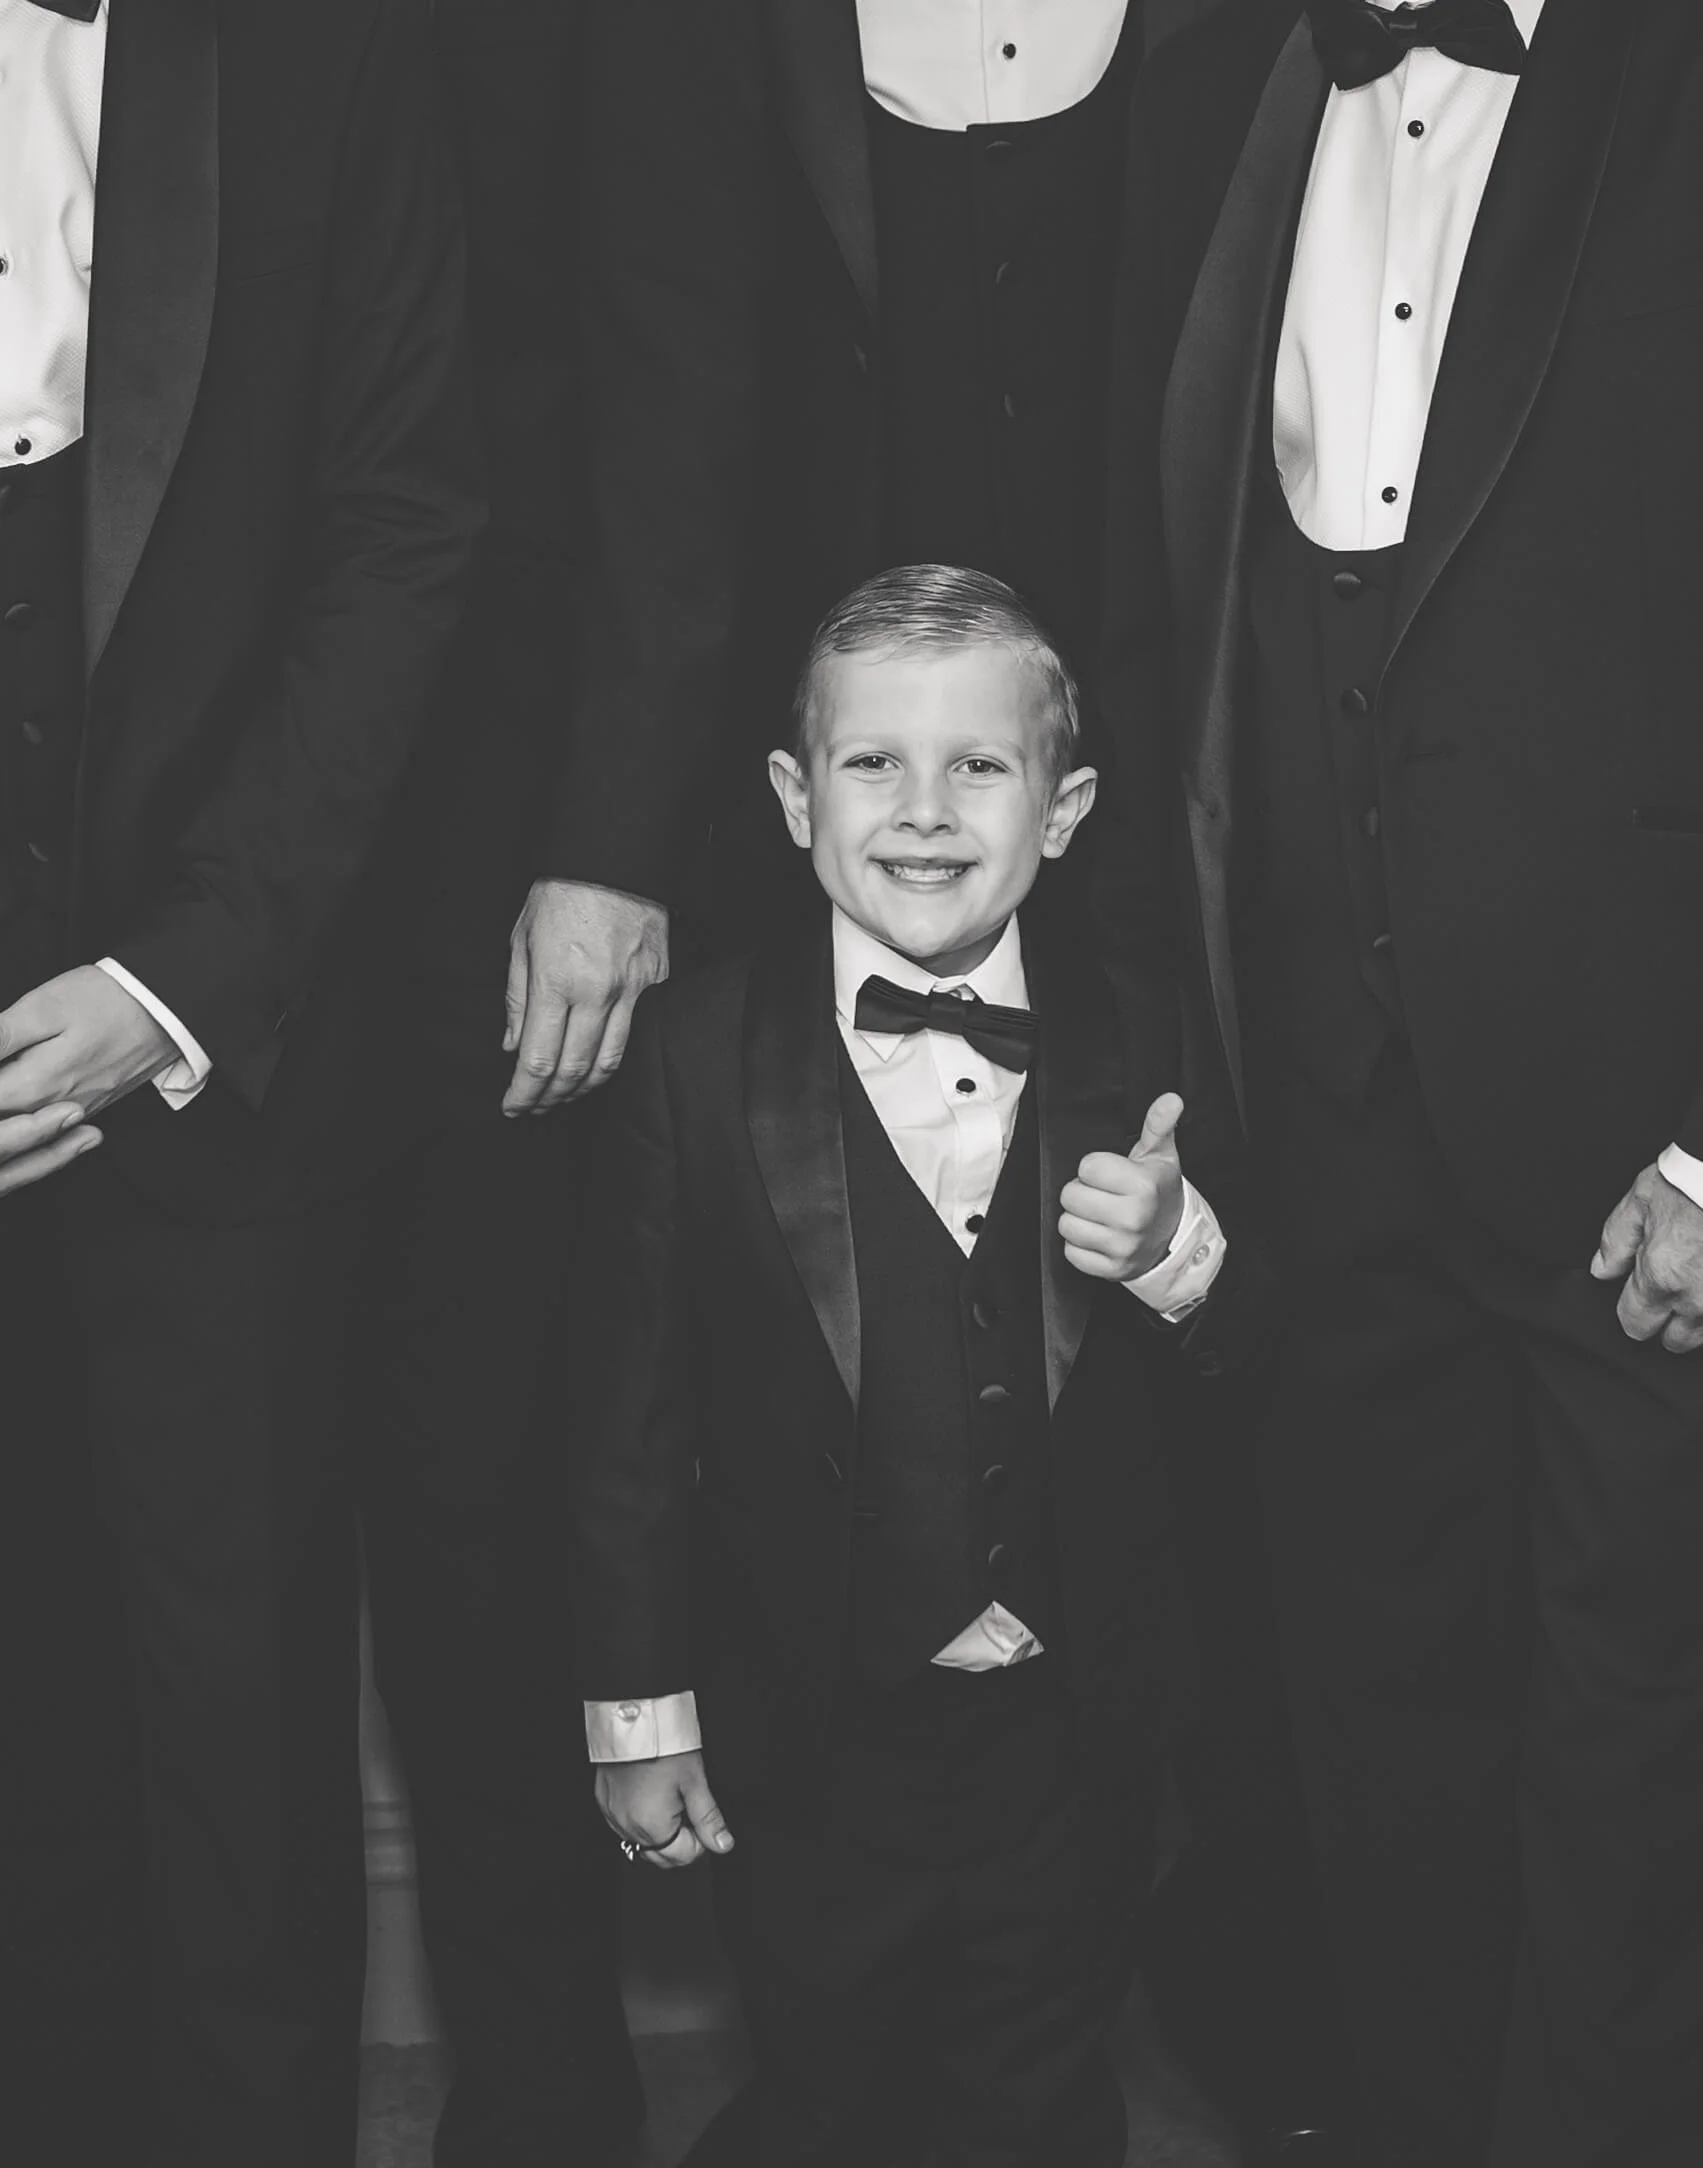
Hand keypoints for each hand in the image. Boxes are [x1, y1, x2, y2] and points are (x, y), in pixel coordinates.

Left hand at [0, 967, 176, 1195]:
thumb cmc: (109, 1000)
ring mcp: (74, 1112)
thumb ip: (1, 1035)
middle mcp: (54, 1109)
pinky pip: (46, 1125)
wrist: (170, 1009)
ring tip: (8, 1093)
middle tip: (0, 1071)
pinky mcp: (88, 1106)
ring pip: (22, 1131)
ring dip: (7, 1121)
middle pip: (3, 1126)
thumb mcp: (45, 1007)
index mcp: (36, 1085)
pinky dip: (24, 1124)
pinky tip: (18, 1108)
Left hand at [502, 880, 668, 1114]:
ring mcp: (632, 991)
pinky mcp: (656, 985)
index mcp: (556, 979)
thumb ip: (517, 998)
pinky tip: (596, 1068)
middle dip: (551, 1098)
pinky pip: (637, 1036)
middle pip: (573, 1070)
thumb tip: (513, 1044)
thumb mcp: (522, 940)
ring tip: (564, 1097)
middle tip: (535, 1109)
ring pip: (610, 1063)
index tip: (513, 1105)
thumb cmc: (562, 893)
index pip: (538, 1058)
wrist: (614, 860)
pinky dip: (614, 1061)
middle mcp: (596, 992)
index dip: (524, 1091)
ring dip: (583, 1089)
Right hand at [595, 1749, 733, 1870]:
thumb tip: (723, 1844)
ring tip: (669, 1800)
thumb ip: (708, 1818)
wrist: (633, 1719)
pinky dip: (639, 1819)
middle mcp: (627, 1827)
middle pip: (661, 1855)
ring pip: (642, 1842)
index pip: (683, 1856)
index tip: (701, 1819)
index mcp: (652, 1826)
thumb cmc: (664, 1747)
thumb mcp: (695, 1782)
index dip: (700, 1840)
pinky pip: (624, 1825)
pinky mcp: (604, 1803)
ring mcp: (613, 1816)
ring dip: (659, 1832)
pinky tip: (649, 1797)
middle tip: (688, 1810)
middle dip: (680, 1841)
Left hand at [1059, 1092, 1185, 1281]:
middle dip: (1082, 1193)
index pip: (1087, 1167)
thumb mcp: (1159, 1156)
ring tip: (1099, 1216)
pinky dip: (1080, 1246)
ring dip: (1078, 1220)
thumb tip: (1170, 1099)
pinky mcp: (1110, 1270)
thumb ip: (1158, 1125)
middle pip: (1070, 1196)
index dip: (1095, 1169)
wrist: (1171, 1237)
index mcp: (1142, 1186)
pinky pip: (1071, 1253)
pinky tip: (1099, 1237)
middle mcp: (1132, 1218)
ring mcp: (1122, 1247)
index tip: (1110, 1175)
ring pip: (1066, 1225)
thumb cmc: (1158, 1191)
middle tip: (1103, 1196)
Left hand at [1592, 1163, 1702, 1353]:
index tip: (1641, 1298)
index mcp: (1661, 1278)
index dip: (1635, 1312)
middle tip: (1676, 1288)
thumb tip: (1602, 1269)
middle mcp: (1698, 1299)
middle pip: (1675, 1341)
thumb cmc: (1691, 1180)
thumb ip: (1616, 1240)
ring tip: (1699, 1280)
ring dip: (1702, 1317)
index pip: (1635, 1325)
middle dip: (1671, 1321)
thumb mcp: (1640, 1201)